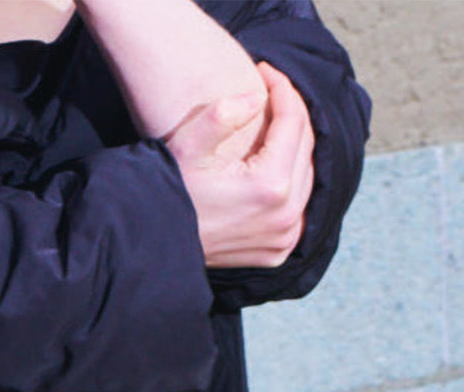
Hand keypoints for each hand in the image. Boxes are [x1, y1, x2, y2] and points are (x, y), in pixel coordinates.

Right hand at [169, 63, 312, 269]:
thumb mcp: (188, 147)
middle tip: (270, 91)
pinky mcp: (279, 249)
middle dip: (291, 111)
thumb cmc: (170, 194)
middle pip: (305, 145)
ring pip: (306, 172)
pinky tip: (275, 160)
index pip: (293, 121)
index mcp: (270, 186)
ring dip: (294, 143)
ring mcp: (285, 236)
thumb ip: (223, 115)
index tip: (266, 70)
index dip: (282, 88)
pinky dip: (292, 176)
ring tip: (273, 122)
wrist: (157, 246)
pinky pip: (299, 202)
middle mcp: (286, 215)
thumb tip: (258, 97)